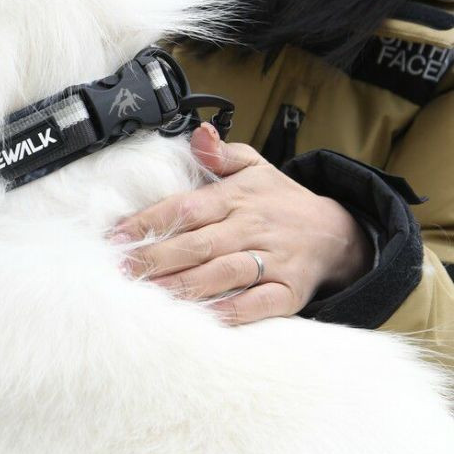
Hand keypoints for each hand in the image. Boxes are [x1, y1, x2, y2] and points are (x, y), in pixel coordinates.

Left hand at [112, 124, 372, 324]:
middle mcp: (252, 227)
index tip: (116, 235)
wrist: (337, 233)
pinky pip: (258, 304)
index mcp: (236, 197)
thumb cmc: (279, 200)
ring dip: (184, 286)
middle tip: (121, 269)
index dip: (150, 221)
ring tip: (148, 295)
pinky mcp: (289, 292)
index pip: (186, 207)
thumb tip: (198, 134)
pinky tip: (203, 318)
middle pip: (198, 244)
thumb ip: (221, 154)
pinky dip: (231, 312)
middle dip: (156, 258)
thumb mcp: (255, 167)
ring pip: (223, 274)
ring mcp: (273, 260)